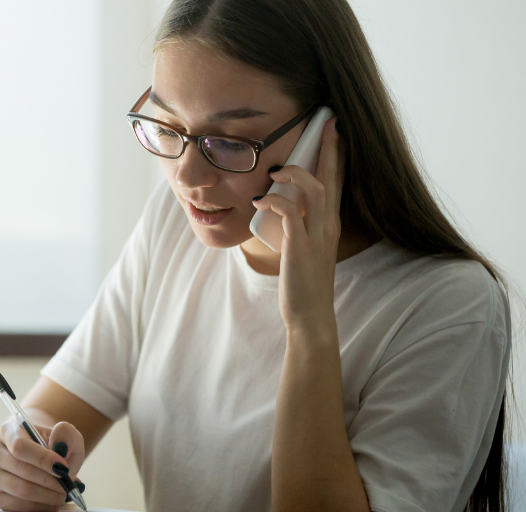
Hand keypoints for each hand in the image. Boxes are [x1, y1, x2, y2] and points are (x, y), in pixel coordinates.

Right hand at [0, 419, 85, 510]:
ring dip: (47, 495)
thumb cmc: (52, 446)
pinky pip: (18, 506)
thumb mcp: (65, 435)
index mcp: (8, 431)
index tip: (63, 468)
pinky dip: (40, 506)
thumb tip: (59, 443)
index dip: (42, 459)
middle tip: (68, 485)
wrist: (41, 459)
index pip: (20, 446)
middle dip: (50, 480)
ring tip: (63, 493)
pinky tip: (52, 501)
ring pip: (20, 489)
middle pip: (21, 469)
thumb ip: (66, 434)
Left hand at [252, 118, 341, 336]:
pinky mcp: (300, 247)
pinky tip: (261, 202)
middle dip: (329, 150)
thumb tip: (281, 207)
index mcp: (329, 224)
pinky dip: (275, 202)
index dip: (336, 156)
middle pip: (332, 178)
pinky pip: (290, 214)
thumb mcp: (303, 246)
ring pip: (316, 191)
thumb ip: (298, 225)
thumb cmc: (303, 282)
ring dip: (296, 175)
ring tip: (276, 172)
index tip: (335, 131)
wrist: (310, 314)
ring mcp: (316, 235)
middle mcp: (328, 225)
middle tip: (327, 123)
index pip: (337, 182)